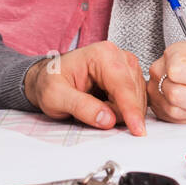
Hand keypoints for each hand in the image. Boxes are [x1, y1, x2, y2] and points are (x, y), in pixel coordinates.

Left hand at [23, 41, 147, 135]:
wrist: (48, 78)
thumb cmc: (50, 82)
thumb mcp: (55, 97)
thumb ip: (81, 107)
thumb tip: (108, 119)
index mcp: (101, 54)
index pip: (122, 85)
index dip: (131, 110)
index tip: (137, 130)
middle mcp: (118, 56)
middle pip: (132, 93)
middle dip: (117, 112)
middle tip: (87, 112)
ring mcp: (126, 66)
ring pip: (136, 99)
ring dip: (118, 112)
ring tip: (93, 107)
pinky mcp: (130, 77)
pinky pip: (136, 100)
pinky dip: (122, 110)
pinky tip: (105, 107)